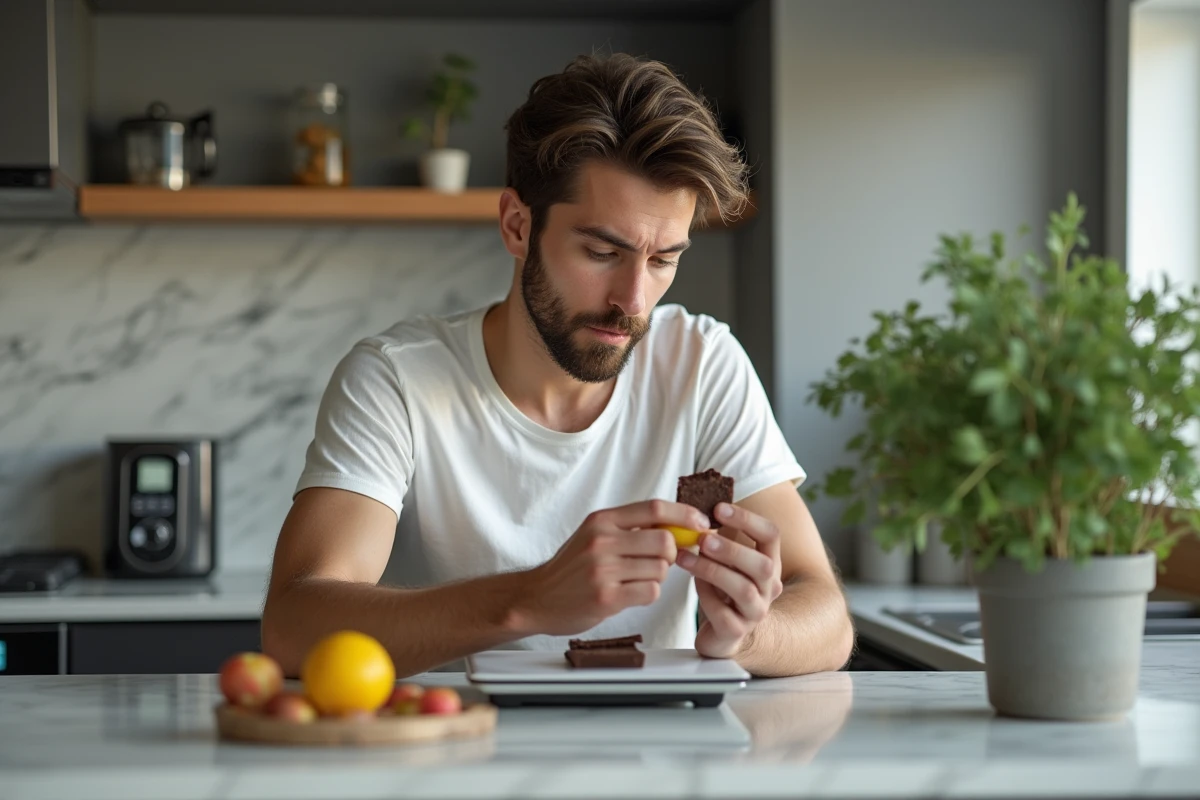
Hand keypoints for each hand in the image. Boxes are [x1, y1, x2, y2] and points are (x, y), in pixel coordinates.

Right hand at [517, 500, 711, 635]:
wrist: (537, 598)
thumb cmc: (573, 567)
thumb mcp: (595, 535)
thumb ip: (631, 527)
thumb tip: (679, 524)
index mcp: (601, 520)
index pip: (654, 508)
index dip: (684, 514)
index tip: (701, 523)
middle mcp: (602, 541)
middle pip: (665, 541)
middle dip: (672, 554)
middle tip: (661, 561)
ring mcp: (603, 570)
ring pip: (660, 569)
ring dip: (657, 577)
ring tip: (636, 580)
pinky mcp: (606, 597)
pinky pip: (651, 591)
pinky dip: (648, 593)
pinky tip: (629, 594)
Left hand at [676, 502, 783, 658]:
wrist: (724, 633)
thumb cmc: (723, 589)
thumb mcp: (725, 559)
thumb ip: (719, 535)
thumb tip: (698, 503)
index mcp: (769, 562)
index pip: (771, 535)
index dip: (747, 519)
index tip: (718, 508)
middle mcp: (769, 587)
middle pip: (763, 565)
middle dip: (732, 549)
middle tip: (703, 539)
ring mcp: (756, 611)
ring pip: (744, 590)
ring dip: (713, 570)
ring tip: (686, 558)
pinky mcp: (736, 632)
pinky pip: (723, 613)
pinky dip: (706, 596)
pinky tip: (693, 584)